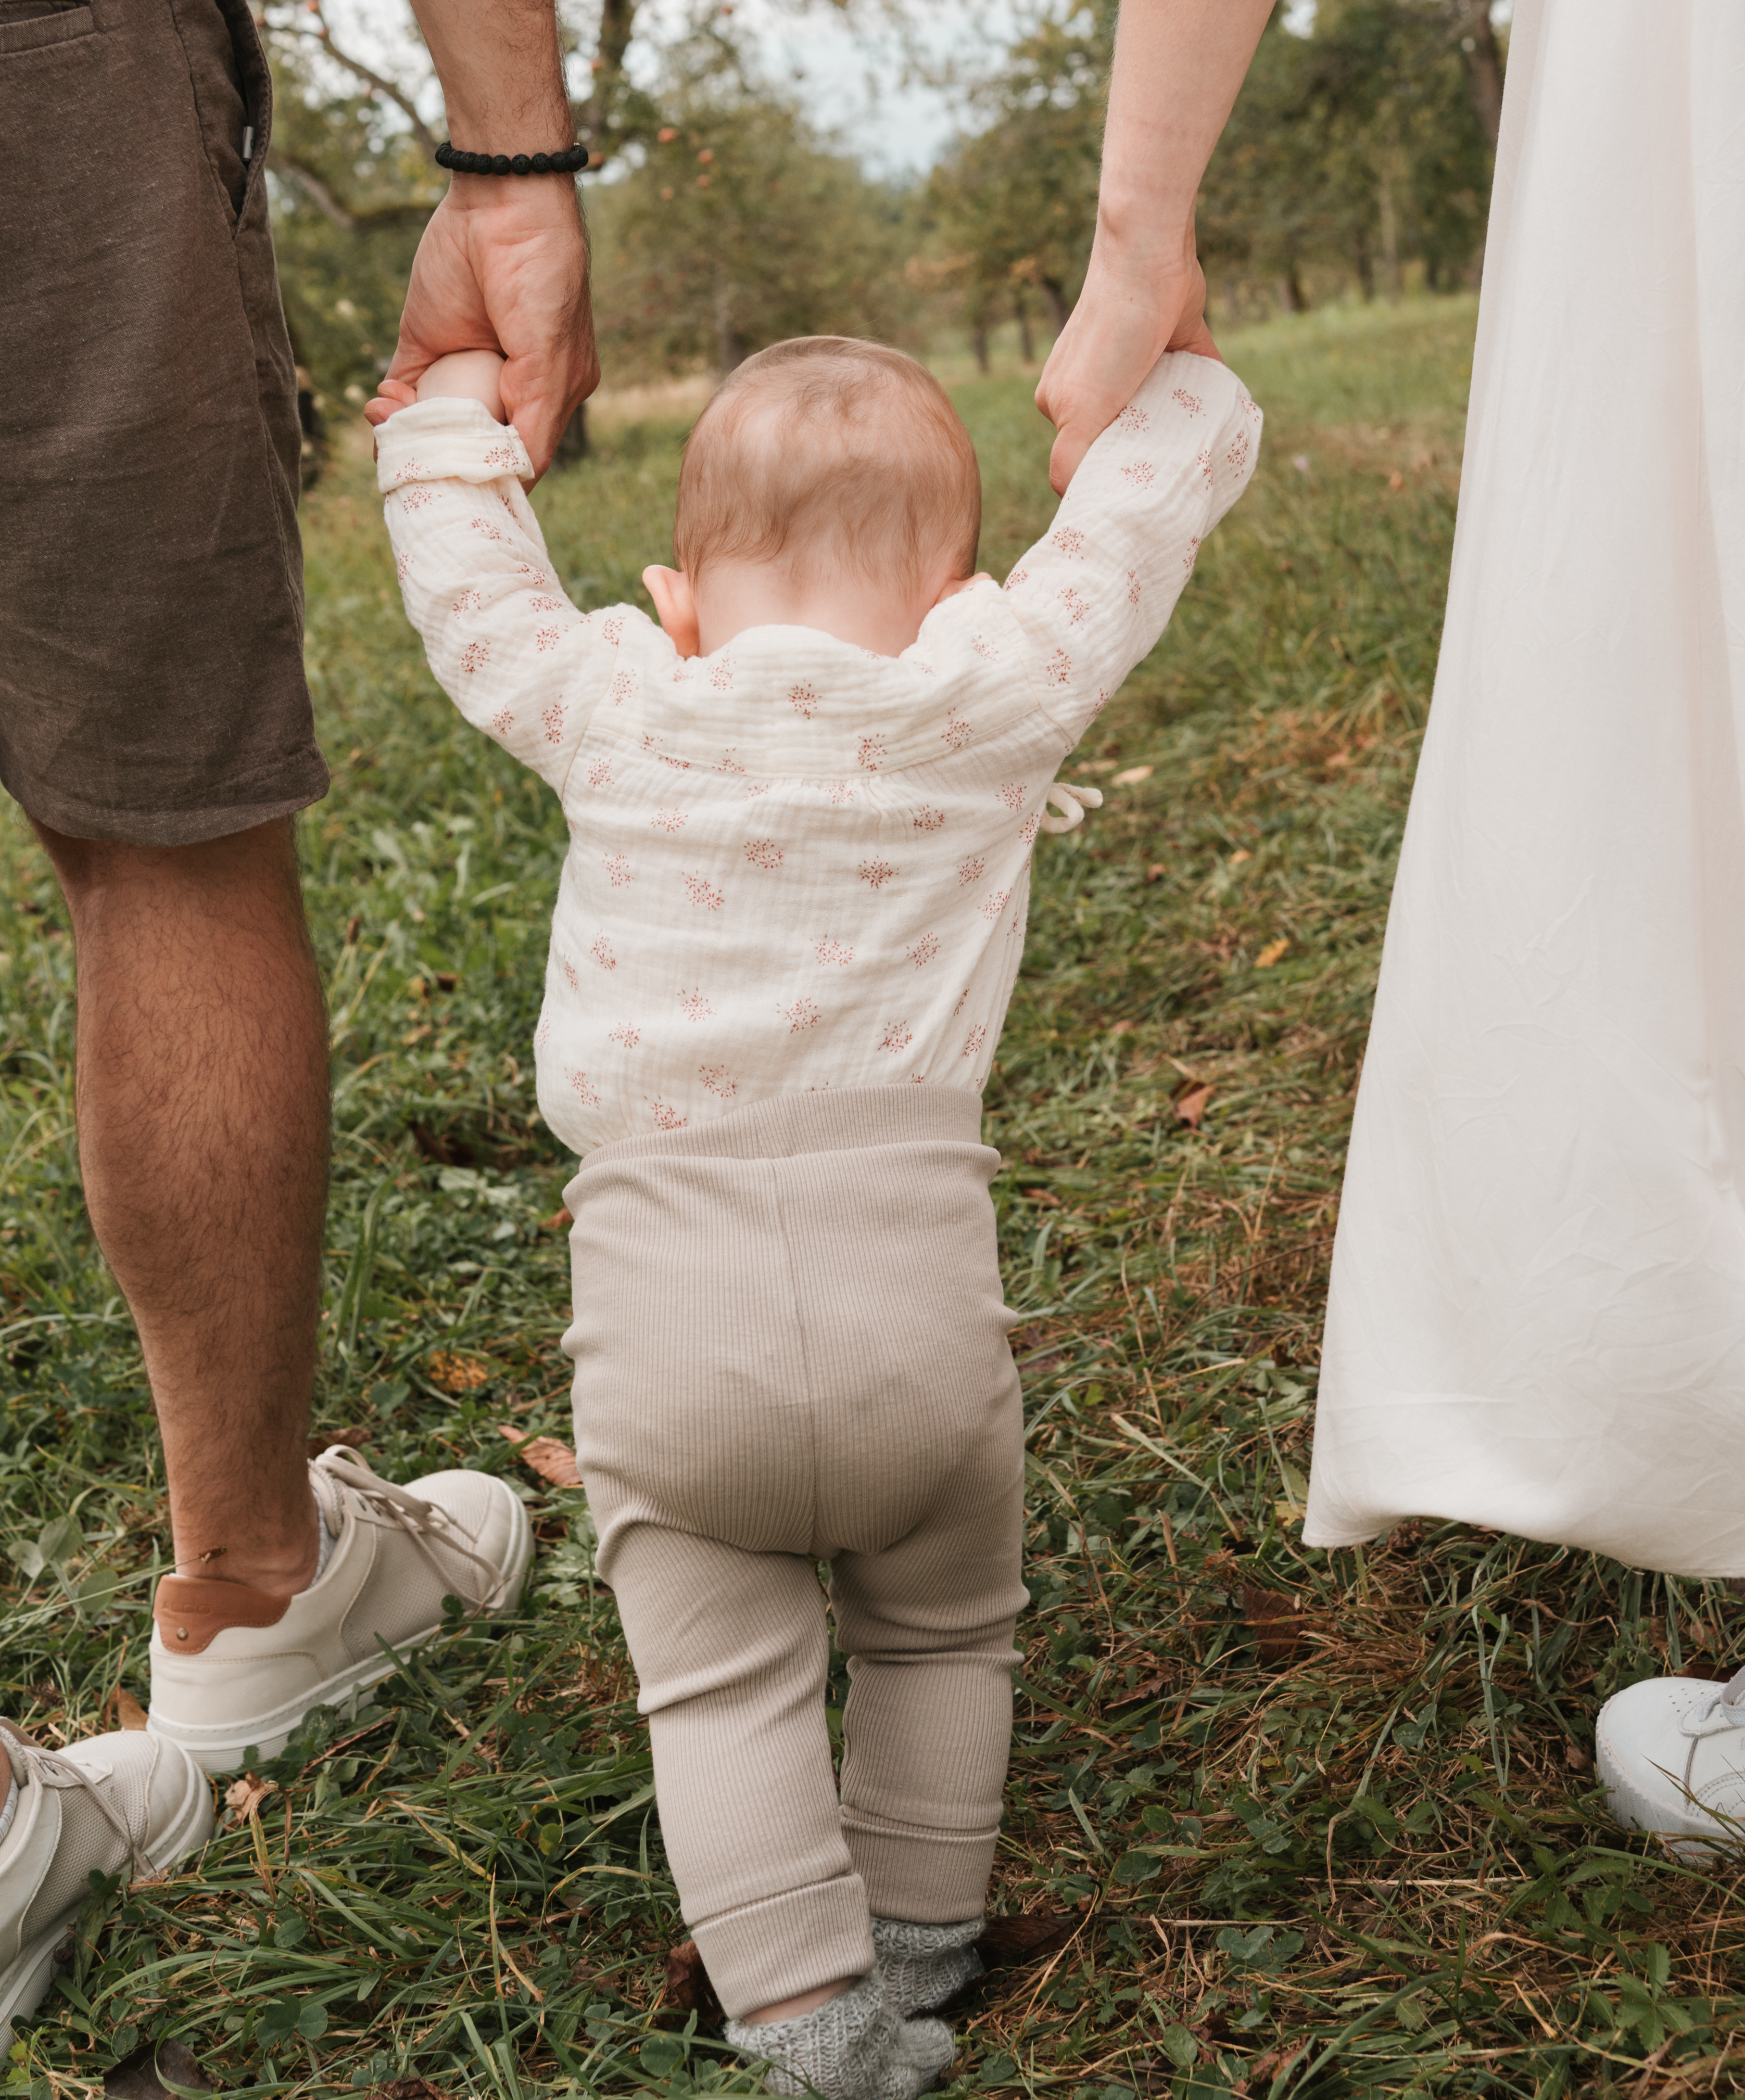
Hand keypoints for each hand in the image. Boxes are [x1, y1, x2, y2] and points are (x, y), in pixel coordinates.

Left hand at [365, 176, 596, 479]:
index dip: (488, 479)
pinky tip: (381, 404)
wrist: (501, 200)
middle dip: (440, 458)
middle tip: (415, 466)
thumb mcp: (551, 365)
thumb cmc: (543, 282)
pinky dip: (388, 408)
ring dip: (407, 435)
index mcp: (548, 397)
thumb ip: (539, 427)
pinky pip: (403, 392)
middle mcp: (505, 388)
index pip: (516, 458)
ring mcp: (462, 367)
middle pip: (469, 444)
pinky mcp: (423, 344)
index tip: (460, 493)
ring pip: (431, 425)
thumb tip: (517, 482)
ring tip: (390, 428)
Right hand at [1035, 231, 1218, 495]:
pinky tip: (1227, 412)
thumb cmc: (1110, 335)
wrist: (1149, 255)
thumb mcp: (1080, 412)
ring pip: (1161, 407)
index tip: (1135, 491)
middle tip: (1172, 472)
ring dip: (1178, 425)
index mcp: (1064, 399)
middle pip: (1124, 433)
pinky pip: (1196, 375)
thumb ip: (1069, 461)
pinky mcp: (1177, 337)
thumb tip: (1070, 499)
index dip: (1108, 474)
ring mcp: (1137, 357)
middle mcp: (1095, 378)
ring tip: (1198, 445)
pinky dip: (1212, 392)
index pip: (1083, 453)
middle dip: (1146, 452)